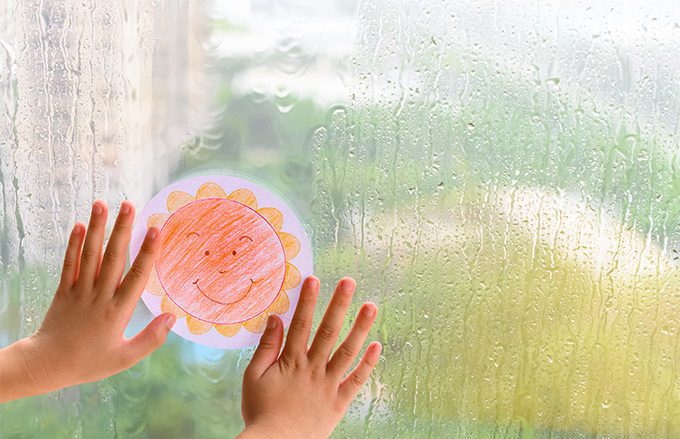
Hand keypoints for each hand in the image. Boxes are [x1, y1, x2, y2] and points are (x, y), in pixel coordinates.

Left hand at [0, 200, 174, 401]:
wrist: (47, 365)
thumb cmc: (88, 363)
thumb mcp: (124, 359)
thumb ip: (150, 339)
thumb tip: (172, 317)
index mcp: (117, 311)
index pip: (136, 276)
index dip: (147, 251)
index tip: (155, 230)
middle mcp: (99, 296)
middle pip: (113, 257)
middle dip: (122, 229)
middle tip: (129, 204)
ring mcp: (79, 291)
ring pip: (90, 254)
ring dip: (97, 228)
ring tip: (102, 204)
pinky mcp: (63, 290)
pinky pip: (69, 263)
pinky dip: (73, 244)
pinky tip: (79, 225)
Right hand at [239, 276, 381, 438]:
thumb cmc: (260, 411)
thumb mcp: (254, 377)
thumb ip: (266, 347)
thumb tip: (275, 319)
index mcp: (291, 361)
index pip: (301, 324)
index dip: (308, 300)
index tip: (314, 279)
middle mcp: (313, 368)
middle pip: (328, 331)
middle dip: (339, 304)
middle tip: (349, 282)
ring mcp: (328, 384)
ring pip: (347, 351)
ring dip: (360, 327)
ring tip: (371, 306)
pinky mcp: (339, 401)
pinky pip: (356, 380)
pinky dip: (368, 364)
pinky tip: (377, 346)